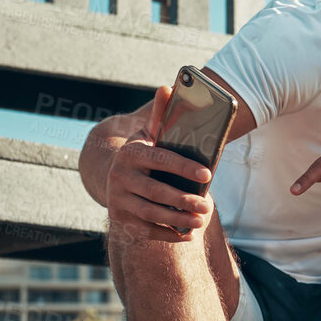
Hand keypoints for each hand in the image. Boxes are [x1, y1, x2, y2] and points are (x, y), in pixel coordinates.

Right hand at [105, 86, 215, 242]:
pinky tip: (186, 234)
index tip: (208, 173)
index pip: (161, 159)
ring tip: (200, 219)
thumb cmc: (144, 155)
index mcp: (131, 153)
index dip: (185, 167)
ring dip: (178, 218)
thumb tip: (168, 86)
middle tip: (207, 204)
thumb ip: (162, 115)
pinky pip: (146, 230)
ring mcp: (118, 200)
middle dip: (184, 199)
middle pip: (157, 191)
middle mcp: (119, 176)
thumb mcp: (149, 134)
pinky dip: (168, 233)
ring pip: (151, 213)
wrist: (112, 177)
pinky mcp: (120, 220)